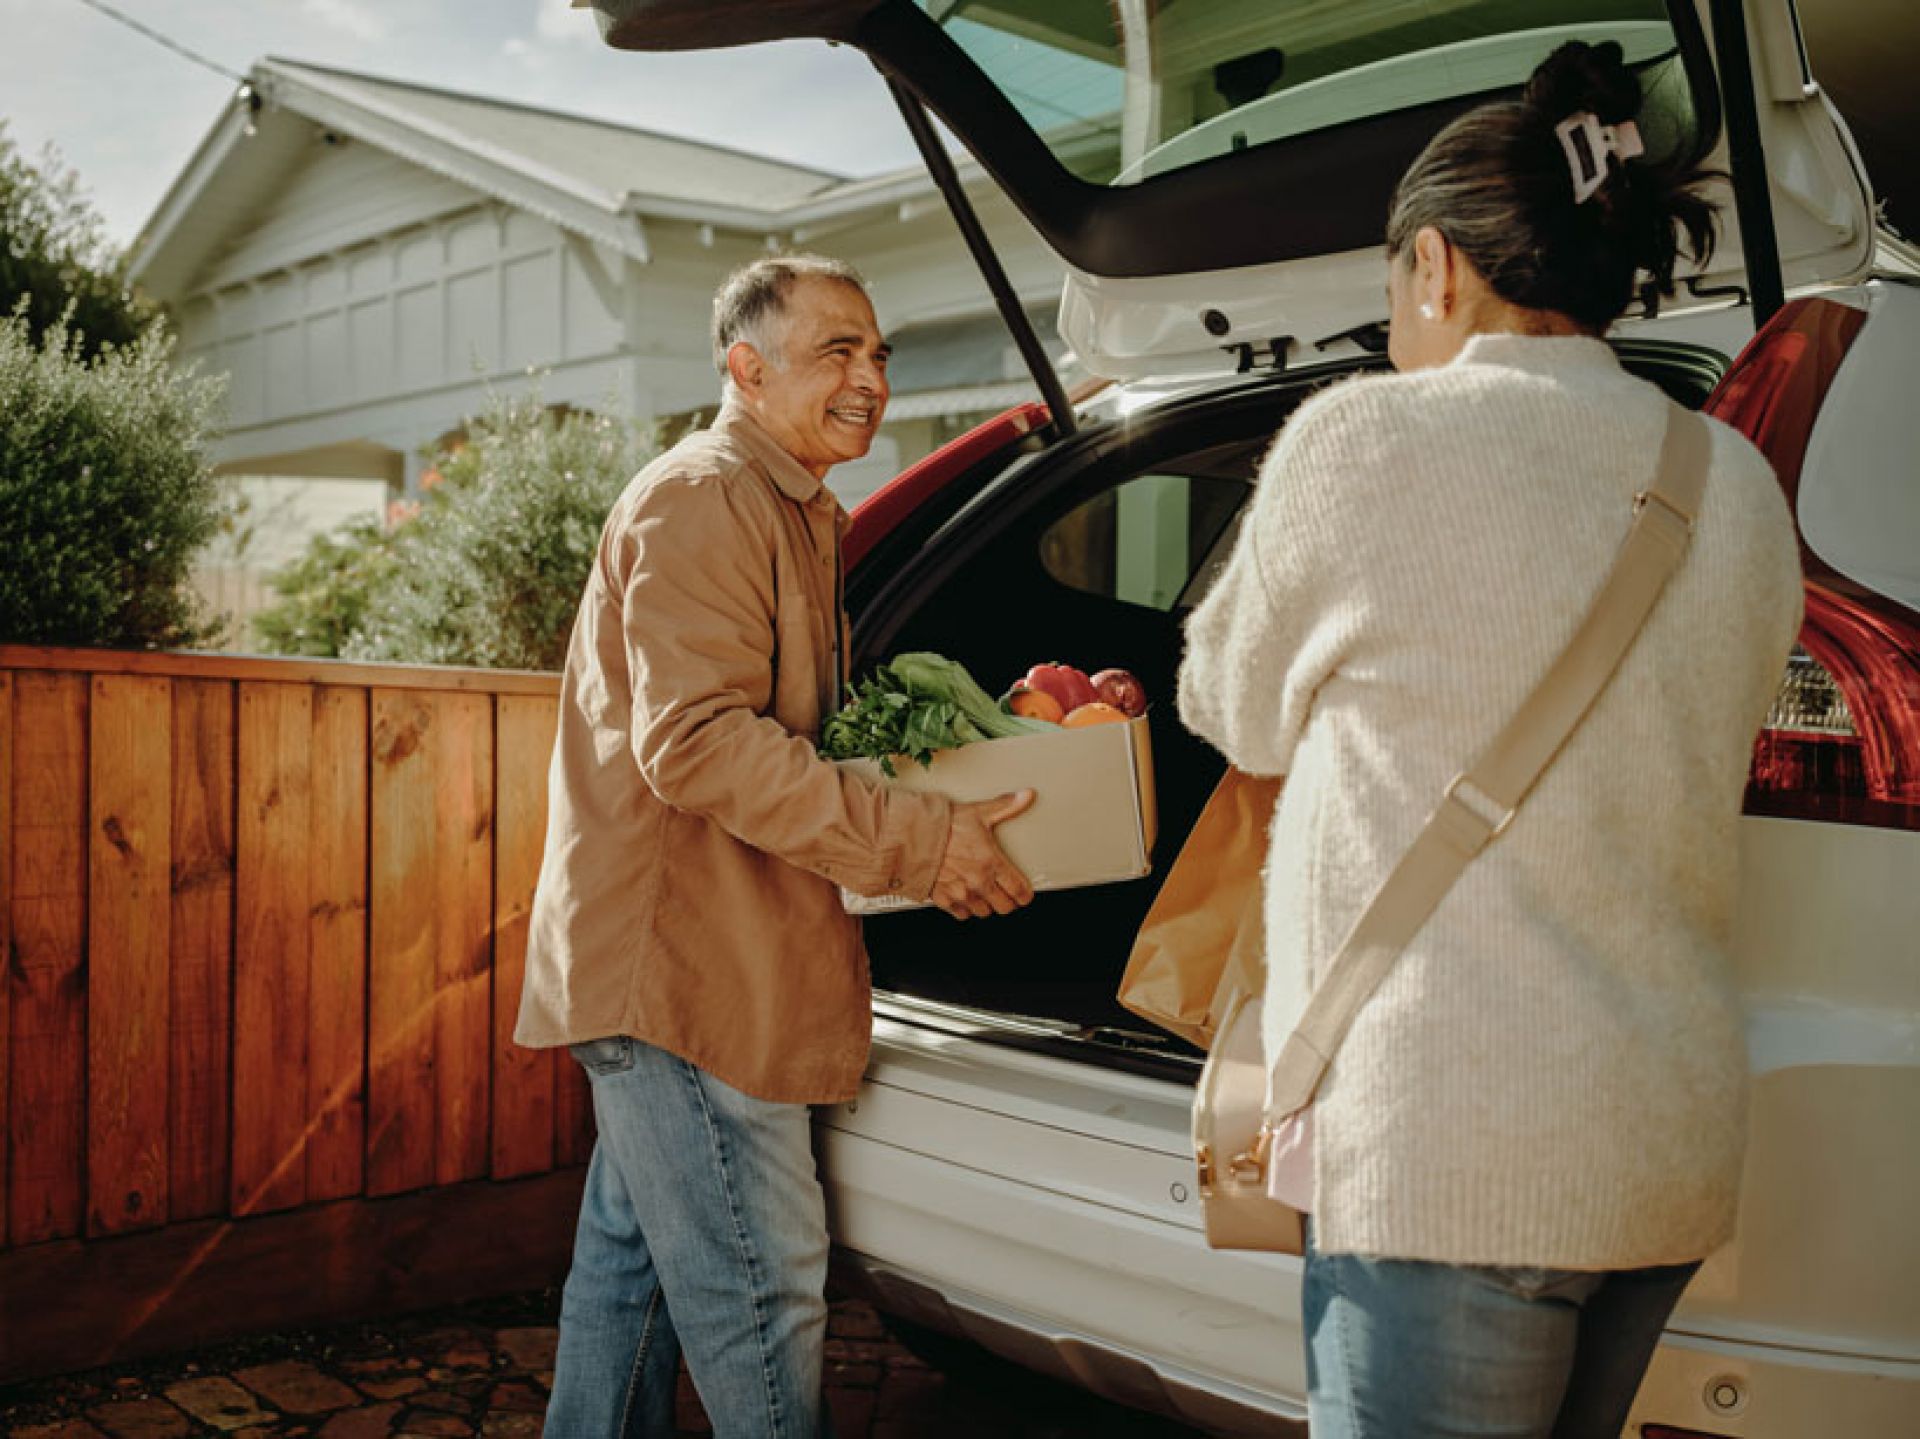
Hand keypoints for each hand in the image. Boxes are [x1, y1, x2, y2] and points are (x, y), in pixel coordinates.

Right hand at [931, 790, 1036, 919]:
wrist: (913, 837)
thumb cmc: (944, 826)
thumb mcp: (979, 812)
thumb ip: (1005, 806)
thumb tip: (1025, 796)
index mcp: (992, 863)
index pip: (1018, 889)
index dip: (1025, 895)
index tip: (1025, 895)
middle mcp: (979, 882)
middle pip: (1004, 906)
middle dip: (1008, 902)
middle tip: (1007, 895)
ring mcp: (961, 893)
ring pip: (983, 912)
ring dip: (987, 905)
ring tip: (985, 896)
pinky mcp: (944, 899)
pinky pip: (961, 913)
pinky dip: (965, 909)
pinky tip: (964, 898)